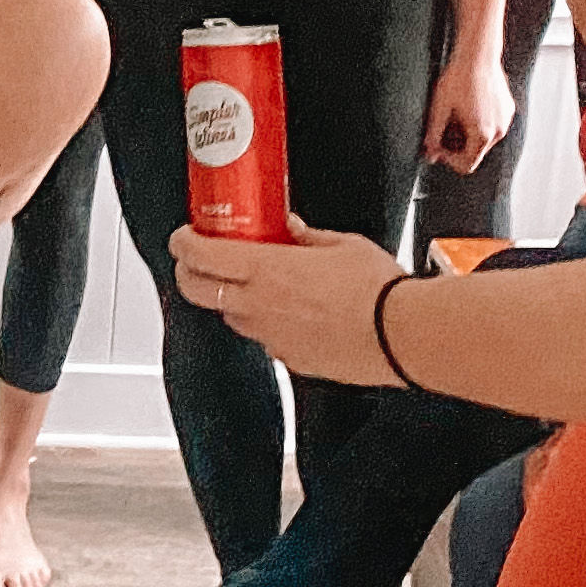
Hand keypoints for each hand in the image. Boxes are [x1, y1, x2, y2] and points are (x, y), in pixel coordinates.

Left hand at [166, 218, 408, 383]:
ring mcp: (271, 336)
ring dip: (229, 299)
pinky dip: (264, 324)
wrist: (402, 335)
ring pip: (229, 317)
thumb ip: (306, 236)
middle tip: (196, 261)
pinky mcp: (289, 359)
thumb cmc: (378, 290)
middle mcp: (259, 306)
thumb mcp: (341, 244)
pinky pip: (263, 338)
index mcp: (266, 270)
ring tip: (247, 284)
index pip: (201, 256)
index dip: (183, 243)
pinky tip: (286, 312)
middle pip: (196, 291)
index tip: (183, 236)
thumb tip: (288, 228)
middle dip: (188, 273)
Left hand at [423, 53, 514, 171]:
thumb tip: (429, 155)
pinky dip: (480, 122)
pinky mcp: (509, 109)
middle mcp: (499, 131)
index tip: (437, 145)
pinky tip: (469, 105)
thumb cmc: (458, 80)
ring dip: (468, 133)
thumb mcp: (439, 109)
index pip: (467, 165)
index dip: (449, 159)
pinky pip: (493, 124)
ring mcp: (506, 120)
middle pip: (475, 152)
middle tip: (443, 125)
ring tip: (456, 113)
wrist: (478, 55)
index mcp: (483, 134)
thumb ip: (433, 136)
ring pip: (484, 138)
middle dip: (457, 144)